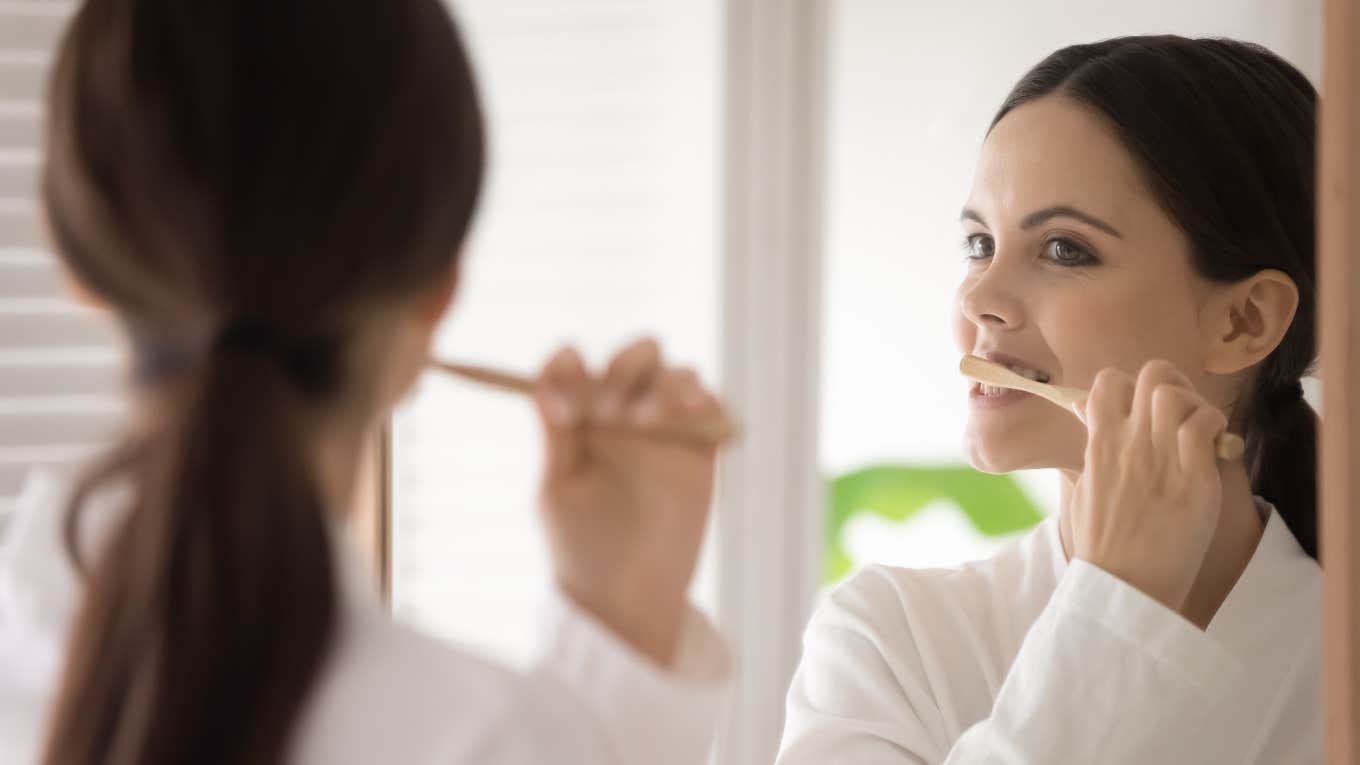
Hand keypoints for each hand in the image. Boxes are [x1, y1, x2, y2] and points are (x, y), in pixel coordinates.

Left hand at [533, 338, 723, 666]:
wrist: (628, 598)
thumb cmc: (581, 546)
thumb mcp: (558, 491)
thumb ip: (557, 435)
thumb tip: (550, 377)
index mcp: (580, 417)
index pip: (574, 367)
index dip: (568, 368)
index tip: (565, 409)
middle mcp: (623, 414)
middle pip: (635, 358)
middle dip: (625, 369)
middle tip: (611, 410)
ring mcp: (666, 429)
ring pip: (678, 375)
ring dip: (667, 385)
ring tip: (647, 422)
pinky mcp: (702, 449)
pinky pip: (713, 407)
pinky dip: (706, 401)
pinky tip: (686, 419)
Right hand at [1069, 360, 1228, 619]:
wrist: (1123, 586)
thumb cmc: (1103, 545)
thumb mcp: (1083, 489)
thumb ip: (1091, 449)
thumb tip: (1085, 415)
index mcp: (1098, 444)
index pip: (1108, 380)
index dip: (1132, 385)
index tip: (1143, 409)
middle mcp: (1127, 443)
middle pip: (1152, 374)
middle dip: (1172, 385)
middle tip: (1181, 415)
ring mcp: (1159, 458)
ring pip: (1176, 393)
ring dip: (1196, 404)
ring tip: (1201, 431)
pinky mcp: (1193, 479)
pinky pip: (1205, 424)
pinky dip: (1216, 425)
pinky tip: (1217, 447)